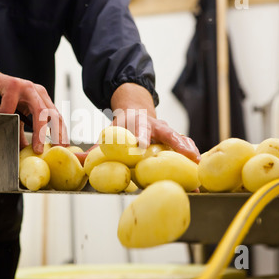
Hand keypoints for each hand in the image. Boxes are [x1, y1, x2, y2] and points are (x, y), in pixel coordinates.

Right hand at [0, 69, 68, 152]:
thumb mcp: (13, 118)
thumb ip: (22, 132)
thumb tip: (27, 150)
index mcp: (41, 98)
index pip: (56, 116)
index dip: (61, 131)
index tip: (63, 146)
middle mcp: (37, 92)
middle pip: (52, 114)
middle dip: (57, 133)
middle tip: (57, 148)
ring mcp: (27, 87)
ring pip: (39, 111)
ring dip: (39, 131)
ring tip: (36, 146)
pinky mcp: (13, 84)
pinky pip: (11, 107)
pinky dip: (2, 113)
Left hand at [75, 109, 200, 164]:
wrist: (138, 110)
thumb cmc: (124, 125)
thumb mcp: (110, 132)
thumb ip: (94, 148)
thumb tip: (78, 160)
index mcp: (137, 123)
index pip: (140, 130)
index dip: (141, 138)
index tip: (141, 146)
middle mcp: (155, 126)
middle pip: (168, 133)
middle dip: (177, 144)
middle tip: (185, 155)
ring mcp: (168, 131)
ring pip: (181, 139)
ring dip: (190, 151)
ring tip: (199, 165)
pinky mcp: (175, 139)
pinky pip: (186, 145)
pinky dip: (193, 155)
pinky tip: (201, 168)